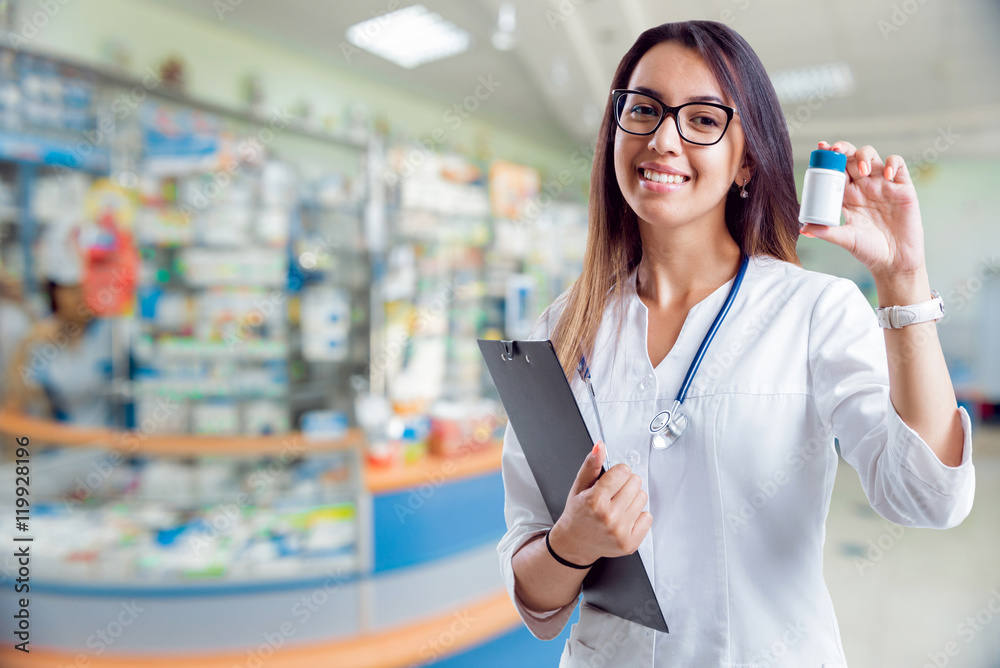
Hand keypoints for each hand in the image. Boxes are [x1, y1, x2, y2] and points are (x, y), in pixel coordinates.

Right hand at [548, 441, 651, 565]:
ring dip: (632, 499)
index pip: (623, 471)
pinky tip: (624, 519)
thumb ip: (592, 465)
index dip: (617, 473)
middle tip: (612, 494)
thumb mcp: (580, 486)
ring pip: (642, 497)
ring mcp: (620, 532)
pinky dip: (638, 516)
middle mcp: (608, 517)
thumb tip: (600, 446)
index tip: (611, 480)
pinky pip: (648, 517)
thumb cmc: (578, 513)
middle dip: (625, 484)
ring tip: (617, 506)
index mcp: (594, 500)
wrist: (575, 542)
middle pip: (635, 482)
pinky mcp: (630, 543)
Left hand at [799, 140, 926, 279]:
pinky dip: (892, 164)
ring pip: (873, 156)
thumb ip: (827, 232)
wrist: (894, 262)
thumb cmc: (869, 250)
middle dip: (844, 149)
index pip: (836, 170)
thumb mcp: (845, 239)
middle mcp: (864, 187)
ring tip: (862, 170)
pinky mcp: (903, 188)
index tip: (820, 149)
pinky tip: (886, 176)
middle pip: (852, 157)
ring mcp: (883, 185)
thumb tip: (803, 228)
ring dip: (865, 156)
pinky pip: (898, 165)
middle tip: (836, 151)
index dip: (829, 157)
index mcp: (847, 196)